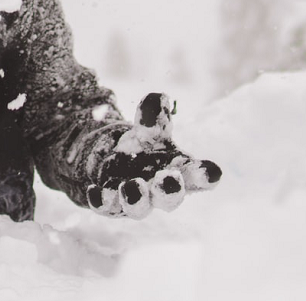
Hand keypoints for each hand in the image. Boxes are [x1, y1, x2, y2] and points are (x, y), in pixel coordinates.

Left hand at [86, 93, 221, 218]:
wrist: (114, 163)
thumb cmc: (145, 148)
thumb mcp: (150, 130)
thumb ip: (154, 117)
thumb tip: (157, 98)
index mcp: (179, 172)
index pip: (199, 177)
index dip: (206, 176)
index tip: (212, 172)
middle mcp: (160, 192)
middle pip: (170, 198)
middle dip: (170, 191)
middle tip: (170, 179)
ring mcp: (136, 201)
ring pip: (139, 208)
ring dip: (135, 198)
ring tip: (131, 186)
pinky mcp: (111, 206)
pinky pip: (106, 208)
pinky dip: (101, 201)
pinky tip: (94, 191)